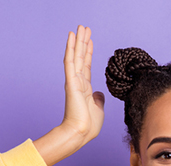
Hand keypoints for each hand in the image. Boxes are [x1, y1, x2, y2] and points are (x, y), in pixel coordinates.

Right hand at [60, 25, 104, 144]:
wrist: (80, 133)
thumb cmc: (88, 125)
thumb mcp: (98, 109)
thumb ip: (98, 99)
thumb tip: (99, 93)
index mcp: (85, 88)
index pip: (87, 66)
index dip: (89, 53)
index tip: (90, 41)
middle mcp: (78, 82)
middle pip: (81, 57)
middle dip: (83, 42)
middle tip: (84, 28)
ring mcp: (74, 81)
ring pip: (76, 56)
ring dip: (78, 41)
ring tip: (80, 27)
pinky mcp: (71, 82)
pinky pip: (70, 62)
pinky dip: (71, 48)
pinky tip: (72, 37)